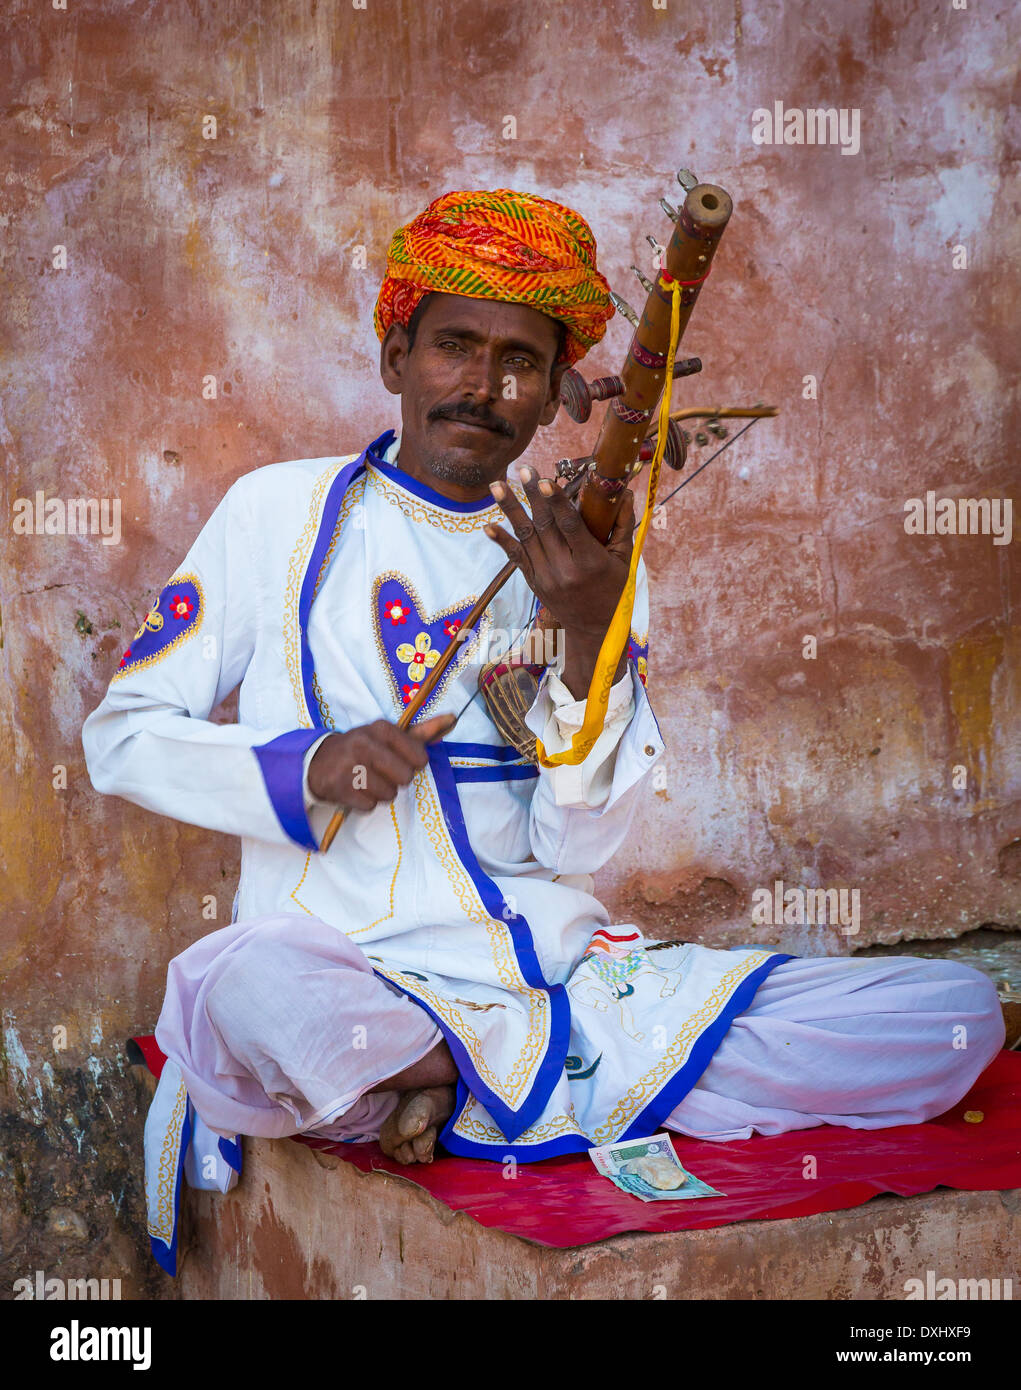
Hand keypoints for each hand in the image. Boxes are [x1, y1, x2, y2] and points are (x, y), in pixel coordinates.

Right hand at [307, 712, 454, 810]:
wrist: (317, 761)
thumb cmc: (362, 747)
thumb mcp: (389, 735)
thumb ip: (422, 731)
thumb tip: (453, 718)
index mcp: (381, 728)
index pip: (420, 757)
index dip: (413, 763)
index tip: (398, 758)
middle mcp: (365, 744)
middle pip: (406, 778)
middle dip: (397, 779)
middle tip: (381, 771)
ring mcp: (350, 766)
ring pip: (389, 794)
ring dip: (380, 792)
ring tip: (366, 779)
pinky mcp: (340, 788)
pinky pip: (370, 806)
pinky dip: (365, 802)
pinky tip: (355, 789)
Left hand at [484, 467, 635, 697]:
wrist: (595, 630)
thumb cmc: (615, 590)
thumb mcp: (624, 559)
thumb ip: (622, 524)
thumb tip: (624, 490)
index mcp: (590, 562)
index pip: (570, 527)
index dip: (558, 503)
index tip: (546, 481)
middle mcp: (564, 570)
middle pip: (545, 527)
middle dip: (533, 496)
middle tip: (524, 469)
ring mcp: (546, 577)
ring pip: (526, 537)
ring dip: (510, 509)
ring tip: (497, 485)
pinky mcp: (534, 582)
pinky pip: (516, 557)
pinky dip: (502, 540)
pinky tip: (488, 525)